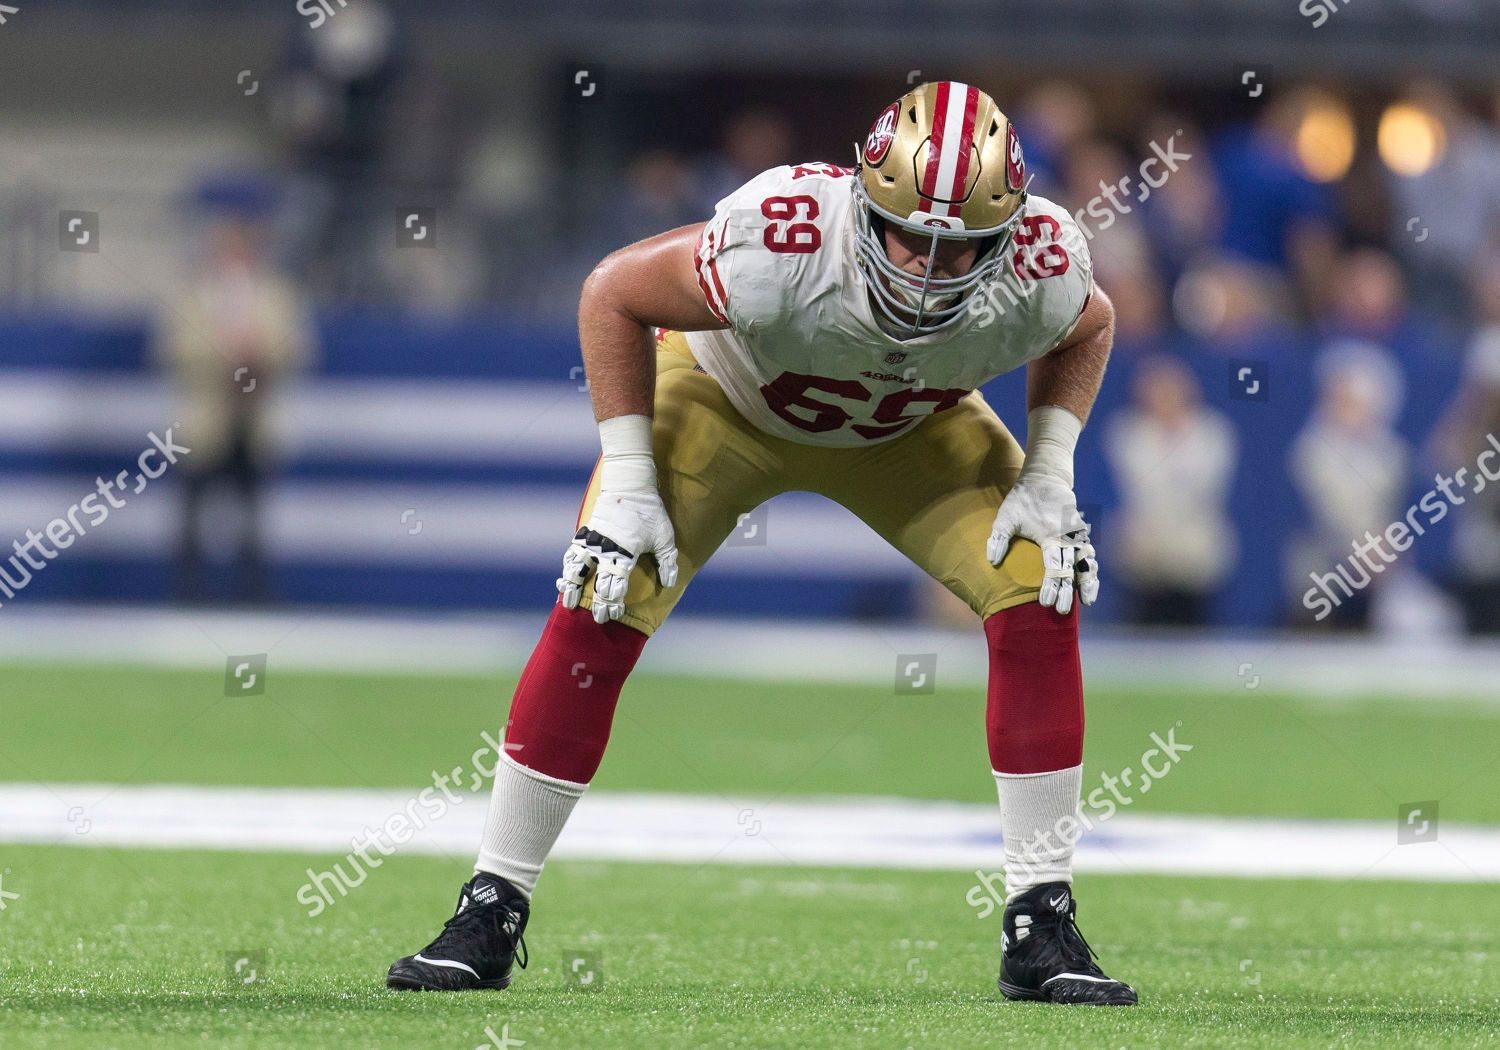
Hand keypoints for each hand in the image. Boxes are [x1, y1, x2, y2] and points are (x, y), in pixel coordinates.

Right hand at [557, 489, 679, 623]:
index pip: (617, 585)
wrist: (629, 484)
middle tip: (599, 619)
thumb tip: (669, 584)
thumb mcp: (665, 537)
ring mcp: (592, 541)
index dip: (615, 603)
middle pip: (597, 584)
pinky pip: (572, 554)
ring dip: (571, 588)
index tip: (615, 613)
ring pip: (576, 569)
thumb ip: (667, 562)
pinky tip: (563, 578)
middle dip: (598, 603)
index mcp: (625, 554)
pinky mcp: (585, 532)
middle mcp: (605, 550)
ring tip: (568, 603)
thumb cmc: (650, 512)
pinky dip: (567, 568)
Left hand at [986, 472, 1098, 614]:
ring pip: (1087, 562)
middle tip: (1062, 611)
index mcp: (1051, 535)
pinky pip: (1089, 556)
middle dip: (1067, 591)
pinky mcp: (1080, 535)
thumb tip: (992, 561)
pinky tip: (1088, 588)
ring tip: (1086, 602)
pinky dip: (1091, 572)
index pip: (1053, 565)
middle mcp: (1068, 537)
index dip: (1050, 585)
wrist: (1044, 478)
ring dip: (1087, 582)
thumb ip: (999, 538)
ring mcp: (1077, 536)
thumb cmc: (1021, 499)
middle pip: (1071, 569)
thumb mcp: (1006, 515)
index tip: (1045, 602)